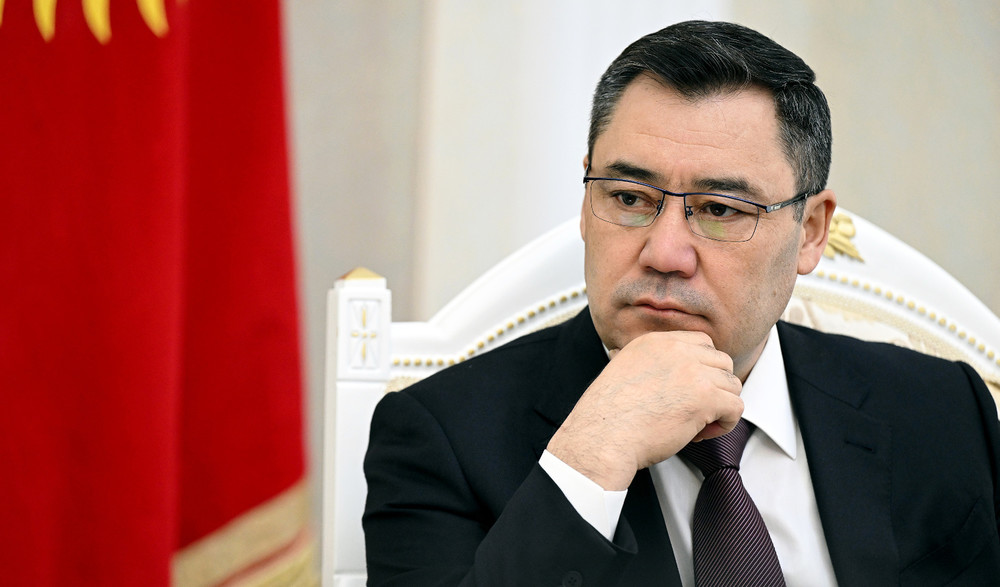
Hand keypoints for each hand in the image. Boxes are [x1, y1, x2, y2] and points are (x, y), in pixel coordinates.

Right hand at [546, 330, 742, 489]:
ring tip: (697, 425)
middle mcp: (677, 350)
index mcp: (656, 341)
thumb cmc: (608, 416)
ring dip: (720, 406)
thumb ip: (643, 363)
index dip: (703, 368)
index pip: (701, 343)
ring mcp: (693, 372)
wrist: (603, 436)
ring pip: (732, 384)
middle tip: (695, 411)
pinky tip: (701, 433)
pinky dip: (725, 424)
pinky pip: (736, 407)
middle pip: (722, 362)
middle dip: (715, 387)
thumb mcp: (621, 371)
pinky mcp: (705, 397)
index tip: (690, 391)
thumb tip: (638, 363)